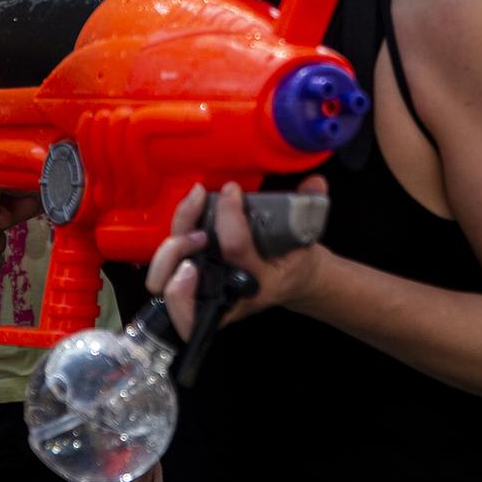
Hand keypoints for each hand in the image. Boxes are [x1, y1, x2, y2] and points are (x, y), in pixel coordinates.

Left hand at [145, 179, 329, 339]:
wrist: (292, 284)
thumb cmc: (293, 259)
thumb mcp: (307, 236)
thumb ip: (310, 205)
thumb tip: (316, 181)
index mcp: (261, 282)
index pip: (236, 249)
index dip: (229, 215)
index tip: (232, 189)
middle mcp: (229, 296)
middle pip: (186, 284)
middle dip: (181, 250)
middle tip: (197, 227)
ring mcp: (208, 299)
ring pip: (168, 289)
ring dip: (168, 255)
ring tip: (188, 226)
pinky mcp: (195, 294)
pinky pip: (167, 283)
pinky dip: (165, 261)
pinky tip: (180, 229)